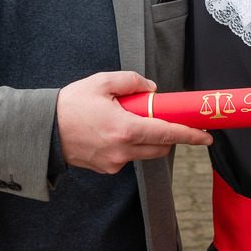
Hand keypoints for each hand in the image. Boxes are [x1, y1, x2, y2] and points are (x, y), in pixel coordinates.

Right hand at [57, 71, 212, 173]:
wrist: (44, 131)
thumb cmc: (71, 104)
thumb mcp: (102, 82)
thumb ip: (131, 81)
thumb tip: (152, 89)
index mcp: (125, 129)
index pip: (167, 133)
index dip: (190, 135)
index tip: (206, 136)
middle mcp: (123, 151)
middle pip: (161, 146)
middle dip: (169, 134)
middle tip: (164, 117)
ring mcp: (115, 164)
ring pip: (147, 153)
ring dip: (150, 138)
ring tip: (131, 120)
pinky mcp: (107, 169)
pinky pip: (130, 157)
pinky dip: (131, 145)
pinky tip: (115, 131)